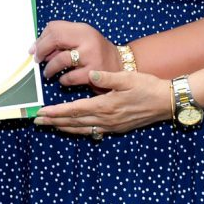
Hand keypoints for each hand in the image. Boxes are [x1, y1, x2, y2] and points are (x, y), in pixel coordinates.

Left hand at [31, 21, 120, 86]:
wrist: (121, 65)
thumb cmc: (95, 52)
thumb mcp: (82, 39)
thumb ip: (62, 40)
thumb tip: (35, 49)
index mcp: (83, 29)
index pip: (55, 27)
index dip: (41, 39)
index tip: (34, 49)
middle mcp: (88, 40)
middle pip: (55, 38)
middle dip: (42, 51)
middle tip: (37, 60)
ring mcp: (91, 56)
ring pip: (60, 60)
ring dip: (50, 68)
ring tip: (48, 73)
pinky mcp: (94, 73)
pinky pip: (70, 77)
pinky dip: (63, 80)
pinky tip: (63, 80)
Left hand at [34, 69, 172, 136]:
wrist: (167, 102)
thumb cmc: (148, 86)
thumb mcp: (127, 78)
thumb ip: (107, 77)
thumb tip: (90, 72)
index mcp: (106, 105)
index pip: (74, 110)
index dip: (56, 112)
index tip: (42, 112)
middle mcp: (106, 119)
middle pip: (74, 122)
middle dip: (54, 121)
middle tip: (37, 121)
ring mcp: (112, 126)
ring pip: (82, 129)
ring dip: (64, 128)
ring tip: (50, 125)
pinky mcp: (117, 128)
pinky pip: (93, 131)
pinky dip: (79, 130)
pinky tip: (73, 129)